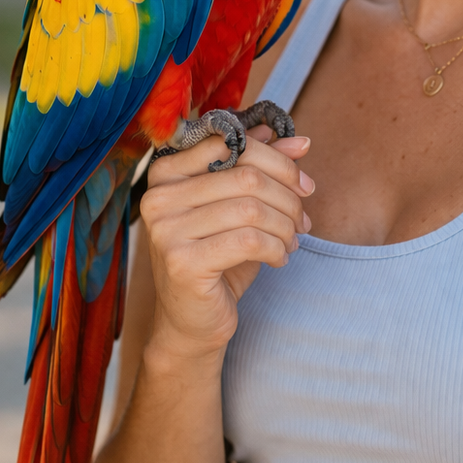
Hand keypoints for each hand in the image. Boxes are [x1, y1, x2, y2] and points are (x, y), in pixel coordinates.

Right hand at [140, 127, 312, 362]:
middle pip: (247, 176)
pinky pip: (250, 241)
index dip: (279, 161)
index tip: (302, 184)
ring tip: (292, 240)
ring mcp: (166, 230)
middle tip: (303, 219)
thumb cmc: (217, 257)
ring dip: (286, 226)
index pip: (233, 144)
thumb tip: (300, 141)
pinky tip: (279, 258)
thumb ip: (264, 169)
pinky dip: (276, 248)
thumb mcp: (241, 207)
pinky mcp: (182, 262)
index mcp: (167, 172)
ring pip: (252, 209)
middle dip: (288, 198)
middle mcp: (159, 196)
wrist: (191, 320)